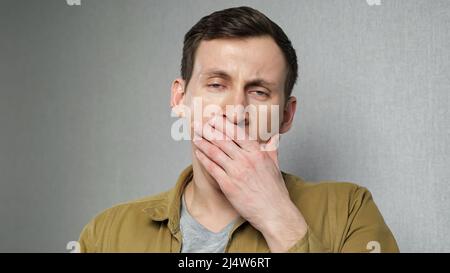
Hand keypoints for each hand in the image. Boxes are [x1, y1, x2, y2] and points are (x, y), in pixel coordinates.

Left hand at [192, 116, 307, 251]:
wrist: (274, 212)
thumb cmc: (275, 190)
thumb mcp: (276, 164)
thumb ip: (272, 148)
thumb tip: (274, 137)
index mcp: (257, 152)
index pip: (237, 132)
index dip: (223, 124)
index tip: (214, 119)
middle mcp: (246, 159)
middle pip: (223, 139)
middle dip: (208, 130)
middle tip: (198, 124)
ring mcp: (236, 172)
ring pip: (215, 152)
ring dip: (203, 142)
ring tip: (195, 136)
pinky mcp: (228, 185)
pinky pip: (212, 168)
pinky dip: (204, 159)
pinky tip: (198, 153)